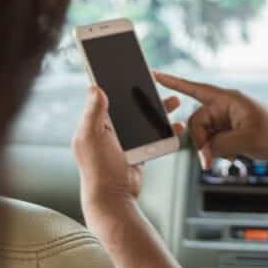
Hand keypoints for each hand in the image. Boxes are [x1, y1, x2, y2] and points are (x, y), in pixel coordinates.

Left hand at [72, 86, 183, 210]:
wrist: (114, 197)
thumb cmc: (99, 169)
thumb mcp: (92, 137)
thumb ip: (93, 112)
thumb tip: (95, 87)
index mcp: (93, 125)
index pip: (103, 97)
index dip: (113, 83)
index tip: (126, 69)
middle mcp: (107, 132)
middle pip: (127, 106)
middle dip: (143, 95)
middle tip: (155, 82)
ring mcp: (123, 142)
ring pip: (143, 120)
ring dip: (157, 110)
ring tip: (173, 101)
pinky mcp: (137, 152)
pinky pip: (152, 137)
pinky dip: (164, 130)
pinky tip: (176, 126)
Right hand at [152, 72, 267, 167]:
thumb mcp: (247, 140)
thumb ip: (220, 145)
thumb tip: (203, 151)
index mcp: (226, 99)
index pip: (194, 89)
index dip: (173, 82)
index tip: (154, 74)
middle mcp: (222, 106)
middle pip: (196, 123)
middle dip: (201, 143)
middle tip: (208, 162)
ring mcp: (223, 119)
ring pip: (202, 135)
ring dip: (210, 149)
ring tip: (230, 157)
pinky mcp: (225, 130)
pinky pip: (211, 141)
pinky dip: (217, 151)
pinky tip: (231, 155)